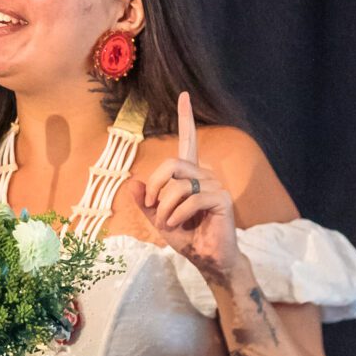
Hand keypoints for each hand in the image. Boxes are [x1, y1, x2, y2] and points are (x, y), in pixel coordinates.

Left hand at [133, 91, 239, 283]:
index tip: (184, 95)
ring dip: (166, 209)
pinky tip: (180, 226)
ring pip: (179, 185)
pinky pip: (192, 198)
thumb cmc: (186, 237)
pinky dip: (178, 215)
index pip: (189, 140)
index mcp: (190, 175)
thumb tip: (134, 183)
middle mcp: (205, 174)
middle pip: (172, 163)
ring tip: (169, 224)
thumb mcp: (158, 219)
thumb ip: (146, 202)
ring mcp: (215, 185)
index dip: (185, 118)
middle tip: (153, 207)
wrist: (207, 259)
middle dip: (156, 186)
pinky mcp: (222, 199)